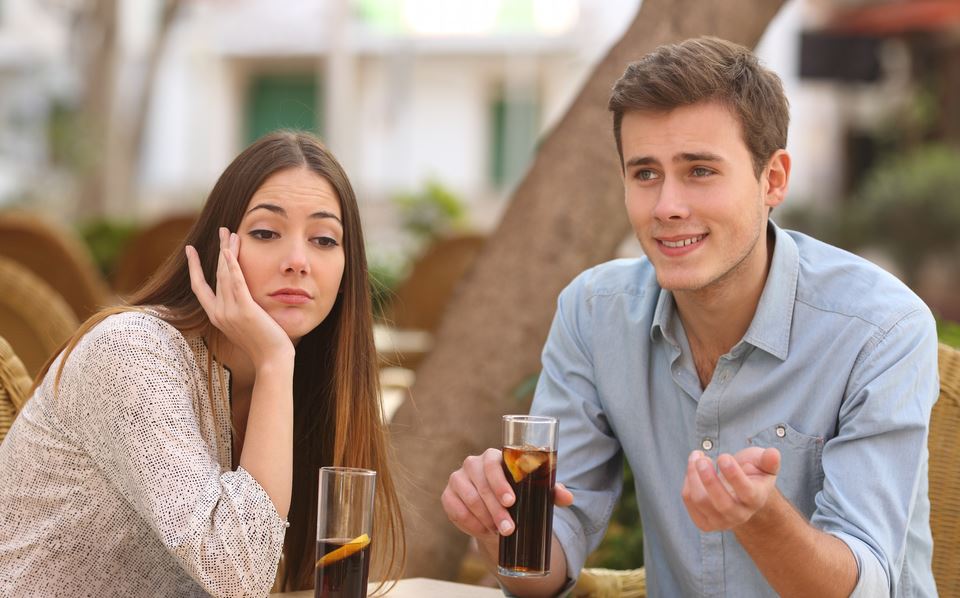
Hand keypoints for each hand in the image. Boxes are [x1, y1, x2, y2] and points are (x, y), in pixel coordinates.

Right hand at [185, 227, 293, 368]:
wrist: (272, 361)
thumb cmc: (264, 346)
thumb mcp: (245, 326)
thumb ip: (239, 311)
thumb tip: (241, 300)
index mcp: (216, 317)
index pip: (199, 287)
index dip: (194, 267)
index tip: (191, 249)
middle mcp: (219, 313)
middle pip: (215, 274)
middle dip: (219, 249)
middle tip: (222, 230)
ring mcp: (230, 312)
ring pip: (225, 274)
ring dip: (227, 250)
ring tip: (230, 232)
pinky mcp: (245, 310)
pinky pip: (236, 283)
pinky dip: (232, 265)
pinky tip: (229, 250)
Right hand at [441, 448, 573, 547]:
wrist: (495, 511)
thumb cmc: (518, 496)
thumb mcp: (535, 492)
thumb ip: (551, 491)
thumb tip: (568, 498)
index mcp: (493, 457)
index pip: (493, 464)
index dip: (500, 483)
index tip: (511, 502)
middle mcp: (473, 464)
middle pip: (481, 485)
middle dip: (495, 509)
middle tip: (508, 528)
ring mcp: (458, 479)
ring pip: (469, 499)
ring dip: (484, 518)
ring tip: (498, 531)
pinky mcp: (448, 496)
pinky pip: (455, 509)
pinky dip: (469, 522)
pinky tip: (482, 531)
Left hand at [681, 447, 779, 531]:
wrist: (740, 494)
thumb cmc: (752, 474)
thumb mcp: (763, 464)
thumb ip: (769, 460)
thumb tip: (774, 454)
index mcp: (756, 499)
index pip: (746, 491)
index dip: (733, 474)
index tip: (723, 456)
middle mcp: (740, 515)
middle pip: (722, 503)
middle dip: (709, 479)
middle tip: (702, 459)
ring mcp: (721, 521)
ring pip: (701, 501)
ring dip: (693, 475)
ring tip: (697, 457)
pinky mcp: (704, 522)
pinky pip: (689, 502)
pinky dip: (687, 482)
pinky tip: (693, 469)